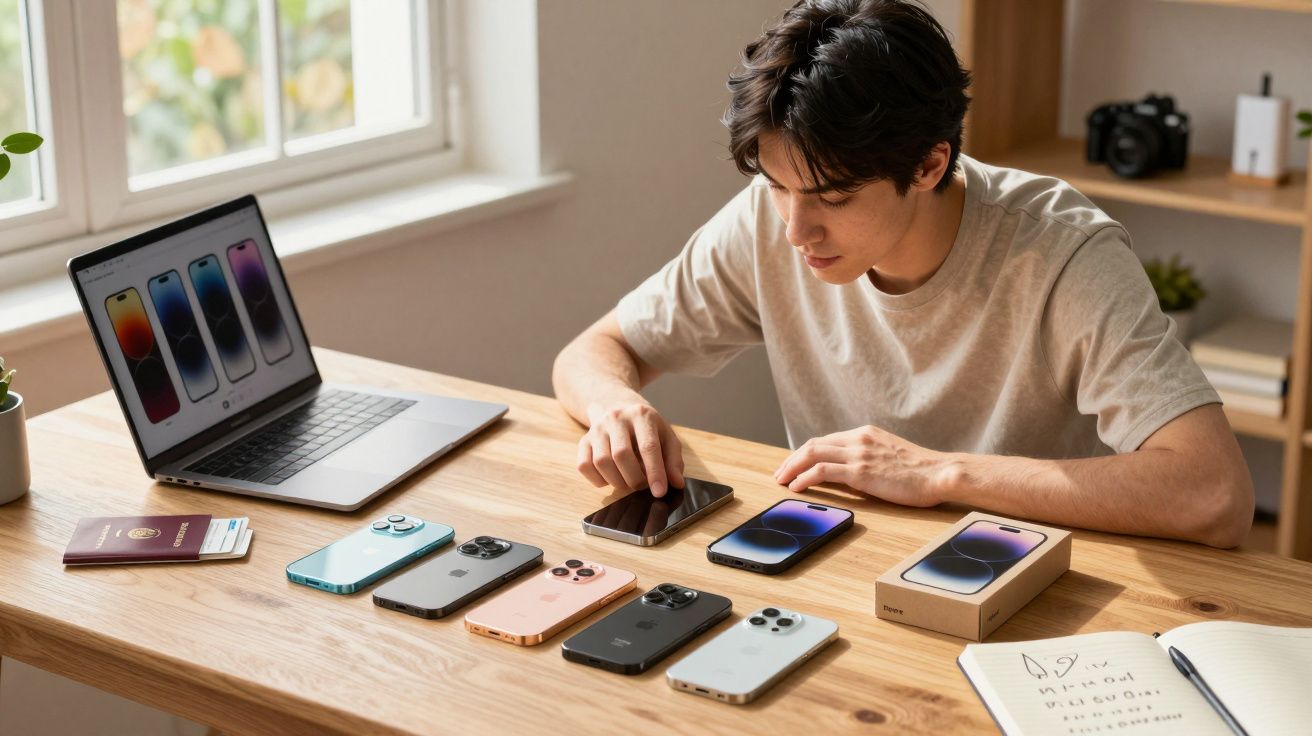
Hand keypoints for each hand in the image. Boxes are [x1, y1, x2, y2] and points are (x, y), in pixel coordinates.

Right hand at [576, 402, 684, 496]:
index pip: (648, 447)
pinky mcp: (584, 440)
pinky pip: (584, 466)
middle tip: (642, 486)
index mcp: (641, 415)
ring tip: (628, 482)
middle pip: (621, 455)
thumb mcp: (666, 435)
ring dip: (617, 481)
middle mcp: (616, 418)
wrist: (615, 404)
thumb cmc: (645, 426)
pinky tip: (610, 478)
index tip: (659, 492)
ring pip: (602, 462)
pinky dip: (597, 480)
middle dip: (634, 479)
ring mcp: (597, 429)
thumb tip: (676, 483)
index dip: (655, 472)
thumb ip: (673, 460)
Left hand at [773, 425, 949, 506]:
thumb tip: (852, 471)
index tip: (793, 465)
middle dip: (791, 459)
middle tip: (779, 473)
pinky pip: (822, 471)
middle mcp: (859, 439)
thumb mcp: (890, 455)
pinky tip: (796, 487)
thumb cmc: (921, 471)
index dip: (804, 453)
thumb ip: (870, 456)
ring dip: (792, 468)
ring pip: (812, 454)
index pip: (825, 441)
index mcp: (865, 433)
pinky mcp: (860, 471)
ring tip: (781, 481)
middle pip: (813, 445)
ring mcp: (859, 454)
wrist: (940, 472)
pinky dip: (804, 478)